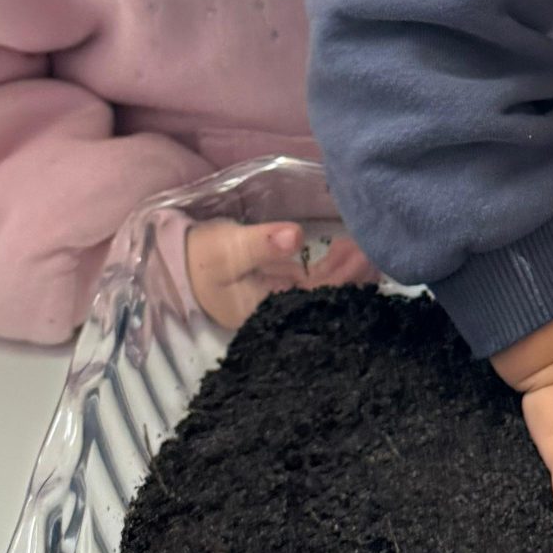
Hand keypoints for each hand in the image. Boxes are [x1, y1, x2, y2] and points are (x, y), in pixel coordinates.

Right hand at [185, 219, 378, 329]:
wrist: (177, 265)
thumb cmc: (200, 258)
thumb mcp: (228, 249)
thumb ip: (261, 244)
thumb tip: (296, 236)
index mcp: (268, 314)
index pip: (317, 303)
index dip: (344, 281)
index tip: (362, 254)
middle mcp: (282, 316)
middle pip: (330, 302)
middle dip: (355, 276)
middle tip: (375, 245)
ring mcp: (285, 303)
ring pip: (329, 293)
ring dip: (350, 272)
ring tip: (368, 245)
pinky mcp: (286, 291)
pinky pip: (319, 285)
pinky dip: (336, 269)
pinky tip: (348, 250)